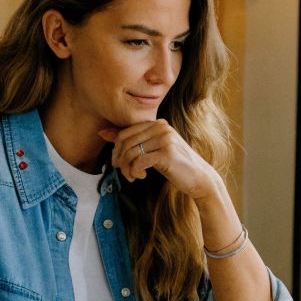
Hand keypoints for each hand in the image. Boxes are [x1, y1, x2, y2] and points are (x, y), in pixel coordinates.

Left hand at [99, 120, 221, 199]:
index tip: (118, 164)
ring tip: (132, 177)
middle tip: (123, 172)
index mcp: (157, 123)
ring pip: (131, 153)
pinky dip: (135, 172)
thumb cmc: (175, 165)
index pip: (125, 133)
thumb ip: (131, 140)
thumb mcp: (152, 150)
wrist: (199, 178)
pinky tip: (142, 177)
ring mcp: (165, 139)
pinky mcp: (166, 153)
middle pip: (126, 142)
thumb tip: (102, 133)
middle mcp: (161, 127)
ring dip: (127, 169)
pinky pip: (139, 162)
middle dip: (119, 160)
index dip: (116, 150)